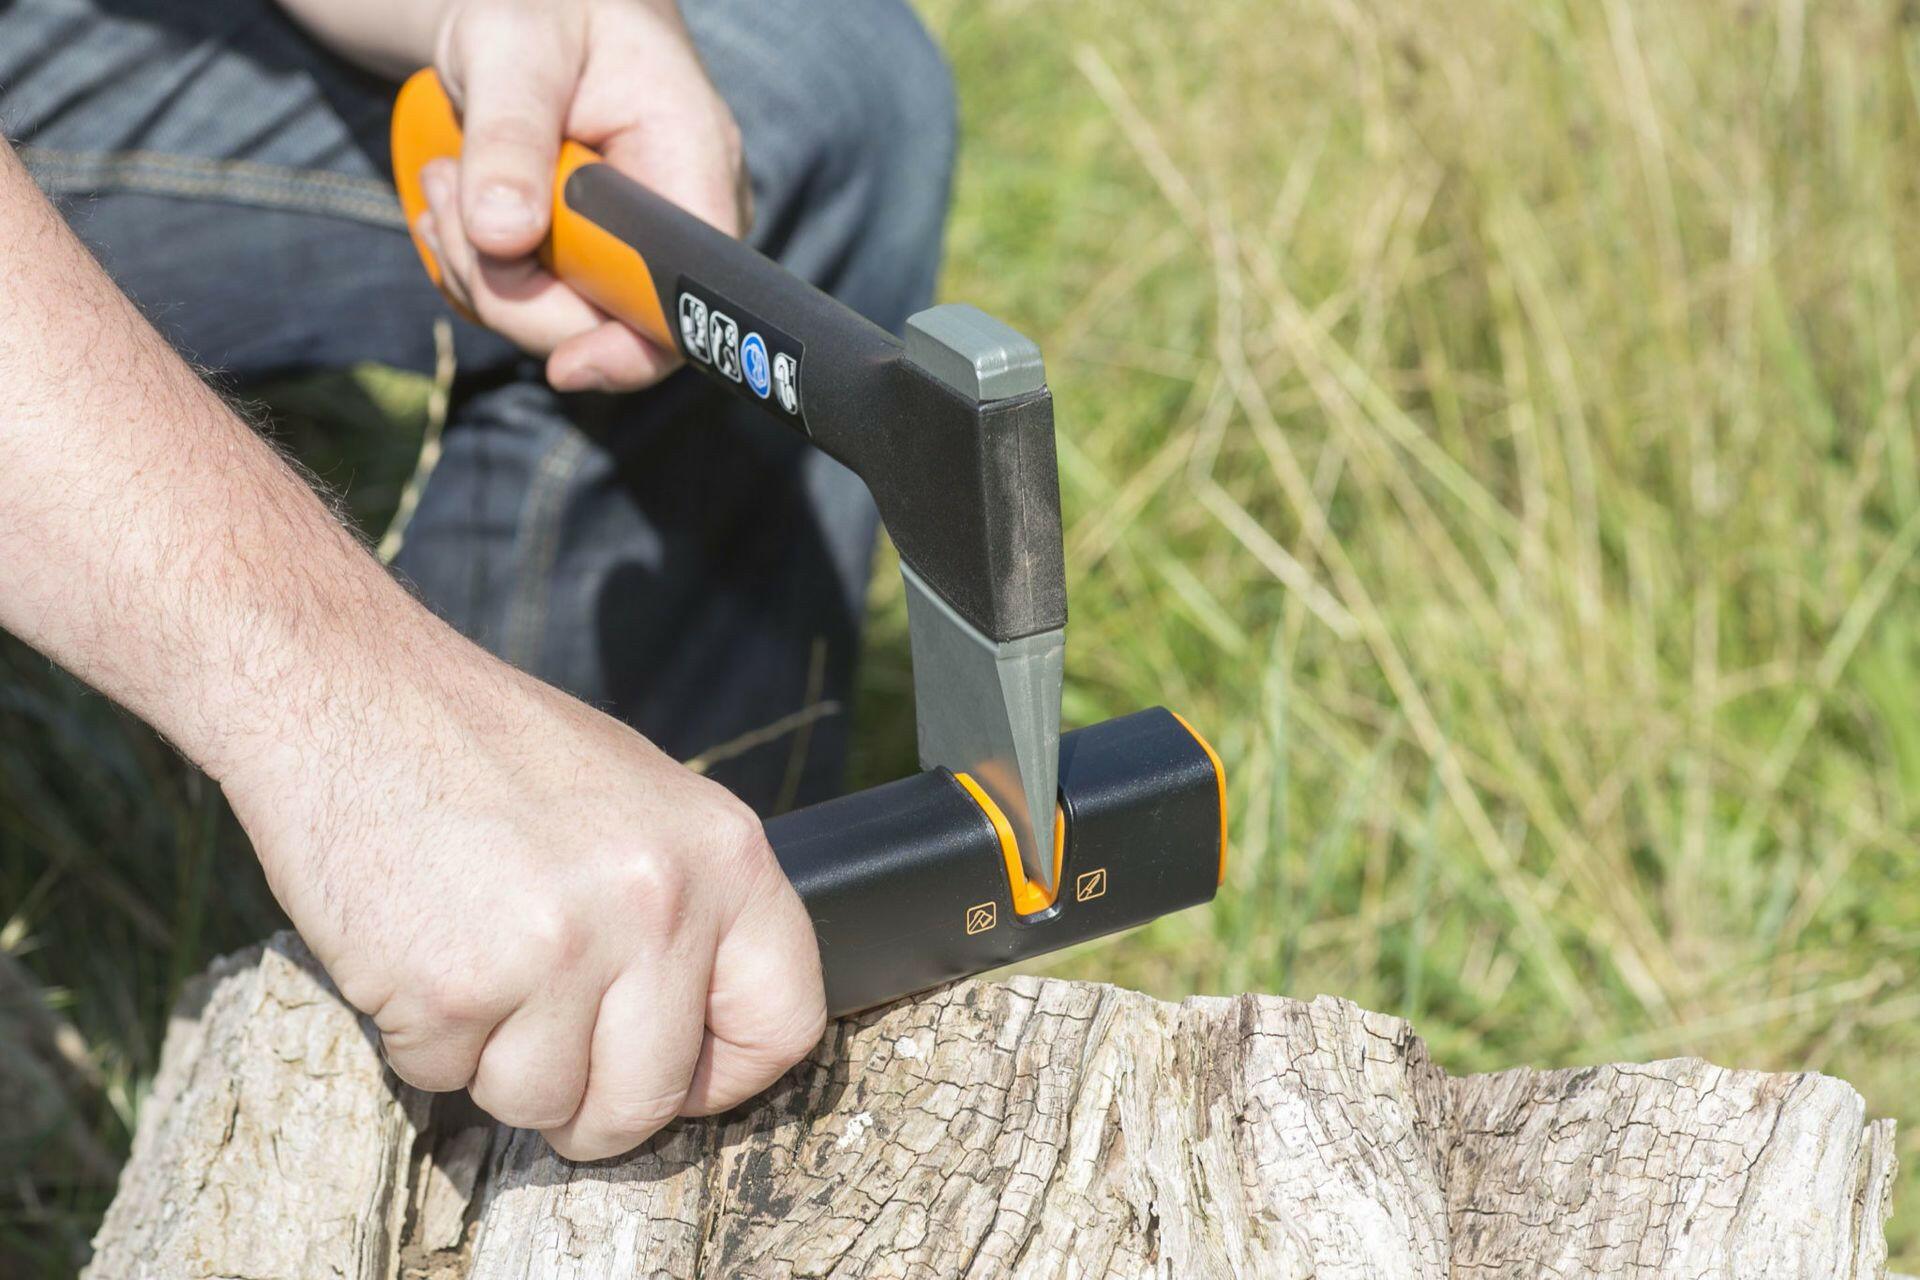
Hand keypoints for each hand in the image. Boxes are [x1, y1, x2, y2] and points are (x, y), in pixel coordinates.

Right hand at [223, 654, 823, 1160]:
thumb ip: (691, 909)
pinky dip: (423, 1039)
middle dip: (591, 1105)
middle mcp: (659, 903)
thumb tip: (709, 1031)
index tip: (678, 1076)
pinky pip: (447, 1079)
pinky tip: (415, 946)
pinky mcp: (456, 986)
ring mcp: (561, 948)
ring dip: (496, 1067)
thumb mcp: (640, 800)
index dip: (725, 1076)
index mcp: (725, 852)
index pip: (784, 1023)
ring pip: (546, 1106)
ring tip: (473, 961)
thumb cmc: (488, 747)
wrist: (346, 689)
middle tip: (542, 1045)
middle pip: (651, 1099)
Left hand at [415, 0, 748, 392]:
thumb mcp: (513, 49)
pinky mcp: (589, 264)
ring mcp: (635, 251)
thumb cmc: (539, 8)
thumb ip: (510, 136)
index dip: (631, 349)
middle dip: (510, 285)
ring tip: (448, 175)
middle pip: (607, 328)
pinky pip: (530, 307)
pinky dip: (477, 271)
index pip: (688, 303)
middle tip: (448, 192)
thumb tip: (505, 238)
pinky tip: (457, 204)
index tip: (563, 364)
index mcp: (695, 169)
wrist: (534, 7)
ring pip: (556, 324)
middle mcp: (678, 226)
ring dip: (478, 268)